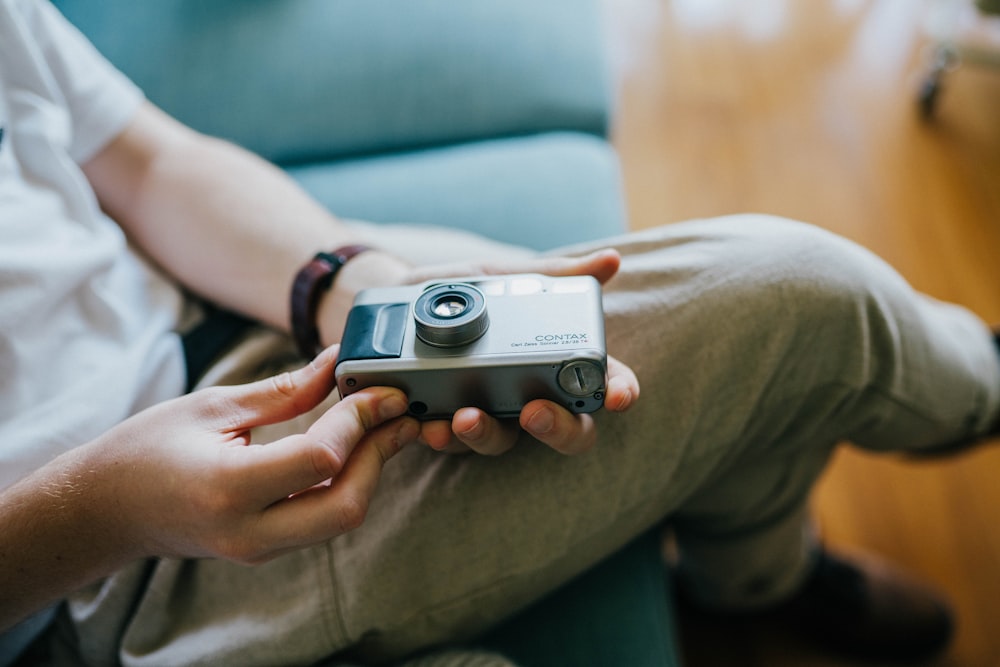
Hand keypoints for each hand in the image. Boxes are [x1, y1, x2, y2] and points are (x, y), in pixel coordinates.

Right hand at [77, 345, 417, 564]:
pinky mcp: (266, 548)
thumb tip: (337, 362)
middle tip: (399, 411)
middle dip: (380, 454)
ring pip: (340, 518)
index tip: (383, 388)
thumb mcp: (214, 406)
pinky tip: (356, 446)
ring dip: (370, 469)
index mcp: (228, 488)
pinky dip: (347, 482)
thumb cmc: (146, 449)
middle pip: (346, 506)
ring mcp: (258, 548)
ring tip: (386, 423)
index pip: (320, 460)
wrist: (105, 509)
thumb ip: (284, 391)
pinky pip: (321, 520)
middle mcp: (248, 530)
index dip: (360, 420)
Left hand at [404, 249, 639, 455]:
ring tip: (465, 417)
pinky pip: (454, 443)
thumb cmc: (460, 289)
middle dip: (559, 429)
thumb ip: (554, 276)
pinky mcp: (448, 424)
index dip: (620, 391)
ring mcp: (491, 413)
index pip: (601, 383)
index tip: (619, 396)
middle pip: (567, 430)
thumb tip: (611, 260)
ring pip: (504, 442)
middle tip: (535, 413)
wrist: (392, 296)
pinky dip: (444, 437)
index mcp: (553, 360)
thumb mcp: (504, 276)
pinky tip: (430, 425)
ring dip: (488, 435)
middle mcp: (529, 394)